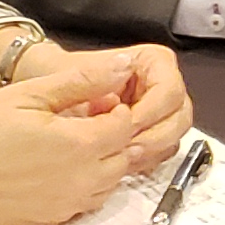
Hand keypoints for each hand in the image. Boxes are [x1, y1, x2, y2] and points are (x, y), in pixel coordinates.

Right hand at [0, 62, 177, 224]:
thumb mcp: (30, 93)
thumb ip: (82, 81)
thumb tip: (120, 67)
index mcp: (79, 146)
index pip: (126, 125)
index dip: (115, 108)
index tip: (94, 101)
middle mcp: (80, 181)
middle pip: (124, 156)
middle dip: (113, 136)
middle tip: (81, 121)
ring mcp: (66, 206)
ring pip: (109, 184)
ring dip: (101, 163)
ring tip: (68, 144)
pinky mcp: (51, 222)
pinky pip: (84, 205)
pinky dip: (83, 186)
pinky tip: (55, 170)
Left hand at [31, 42, 192, 180]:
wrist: (44, 97)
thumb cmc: (57, 78)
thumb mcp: (69, 72)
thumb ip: (95, 72)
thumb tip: (124, 68)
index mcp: (153, 62)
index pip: (169, 90)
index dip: (151, 110)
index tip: (126, 124)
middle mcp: (163, 86)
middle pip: (179, 117)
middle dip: (154, 136)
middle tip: (126, 148)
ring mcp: (161, 114)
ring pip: (174, 138)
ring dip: (150, 151)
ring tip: (120, 157)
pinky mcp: (153, 136)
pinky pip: (162, 154)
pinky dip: (146, 161)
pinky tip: (121, 162)